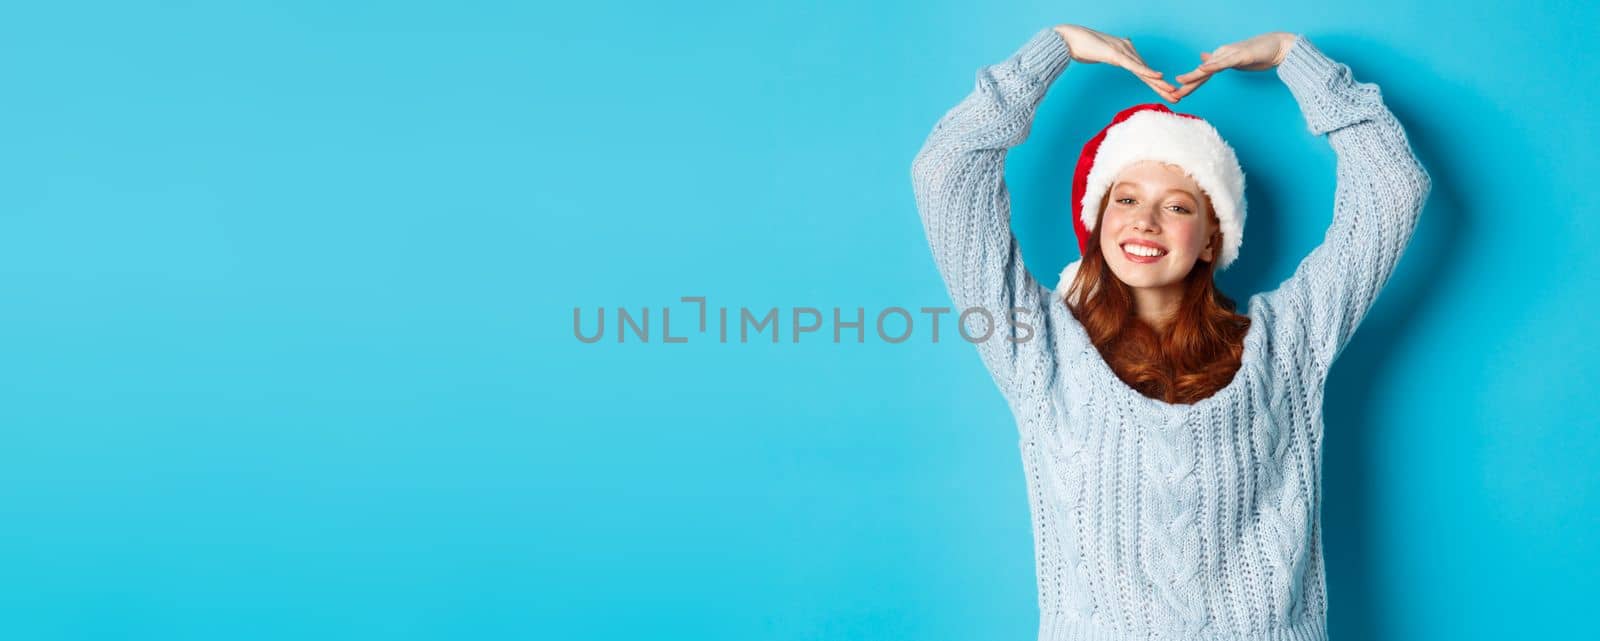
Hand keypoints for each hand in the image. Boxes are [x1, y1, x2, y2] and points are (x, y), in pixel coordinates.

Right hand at [1053, 24, 1178, 102]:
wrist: (1069, 39)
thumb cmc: (1082, 46)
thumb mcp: (1101, 53)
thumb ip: (1111, 55)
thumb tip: (1116, 57)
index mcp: (1125, 53)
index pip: (1143, 71)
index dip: (1155, 83)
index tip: (1166, 94)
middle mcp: (1128, 50)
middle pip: (1148, 72)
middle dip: (1162, 86)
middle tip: (1178, 97)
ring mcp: (1123, 51)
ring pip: (1144, 70)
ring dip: (1159, 83)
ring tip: (1172, 92)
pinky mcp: (1116, 54)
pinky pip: (1134, 65)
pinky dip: (1147, 72)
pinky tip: (1158, 77)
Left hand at [1171, 32, 1296, 101]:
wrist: (1278, 46)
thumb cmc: (1259, 54)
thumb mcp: (1235, 60)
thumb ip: (1219, 63)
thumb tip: (1203, 60)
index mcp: (1220, 59)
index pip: (1202, 74)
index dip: (1190, 84)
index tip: (1177, 94)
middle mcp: (1222, 55)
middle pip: (1201, 72)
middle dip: (1187, 84)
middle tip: (1172, 94)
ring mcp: (1231, 54)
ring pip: (1209, 66)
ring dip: (1194, 75)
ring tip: (1180, 82)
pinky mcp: (1241, 55)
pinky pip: (1225, 61)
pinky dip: (1213, 65)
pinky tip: (1202, 69)